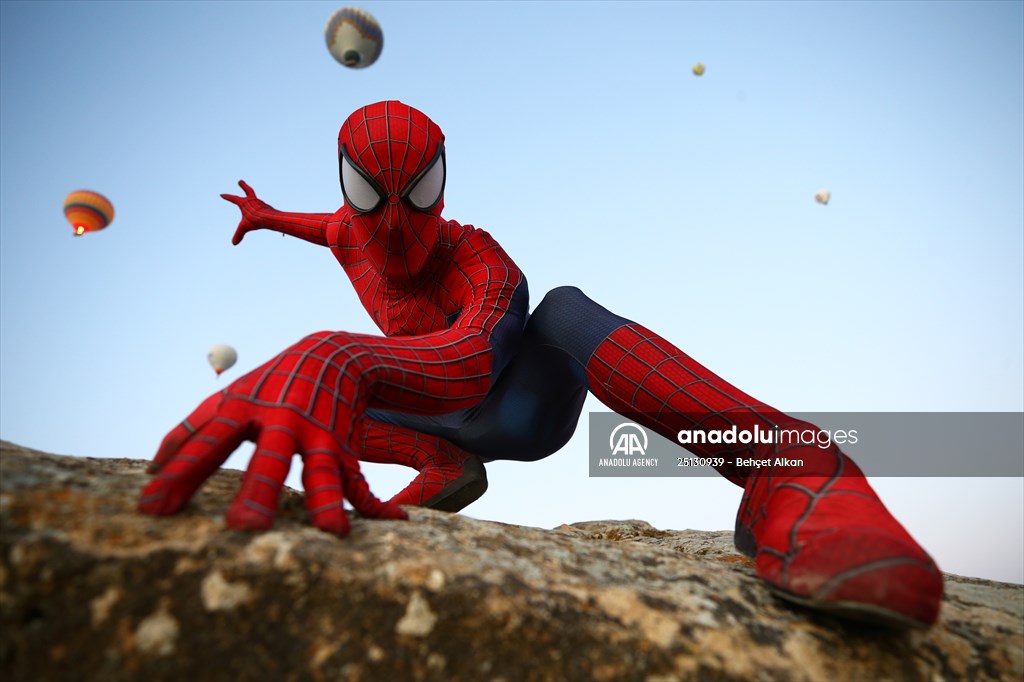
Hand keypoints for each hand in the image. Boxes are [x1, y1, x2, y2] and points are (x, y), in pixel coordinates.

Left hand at [139, 333, 407, 534]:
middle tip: (242, 528)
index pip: (206, 444)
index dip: (179, 474)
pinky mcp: (345, 446)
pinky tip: (396, 525)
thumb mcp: (231, 400)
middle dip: (258, 492)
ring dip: (325, 502)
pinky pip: (360, 479)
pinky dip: (374, 504)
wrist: (333, 353)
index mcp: (245, 409)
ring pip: (322, 471)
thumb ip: (191, 433)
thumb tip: (149, 471)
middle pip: (268, 460)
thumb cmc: (272, 384)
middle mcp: (282, 421)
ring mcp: (318, 433)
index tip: (150, 509)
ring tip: (331, 532)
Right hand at [220, 180, 271, 244]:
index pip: (233, 198)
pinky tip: (262, 213)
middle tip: (240, 181)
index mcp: (244, 202)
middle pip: (248, 190)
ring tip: (251, 201)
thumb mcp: (245, 227)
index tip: (221, 194)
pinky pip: (262, 207)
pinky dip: (260, 209)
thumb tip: (234, 244)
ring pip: (255, 200)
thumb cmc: (256, 220)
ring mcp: (260, 203)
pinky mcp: (266, 207)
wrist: (270, 218)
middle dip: (243, 186)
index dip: (227, 197)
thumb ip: (239, 234)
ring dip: (252, 200)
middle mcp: (252, 200)